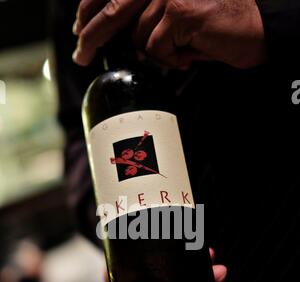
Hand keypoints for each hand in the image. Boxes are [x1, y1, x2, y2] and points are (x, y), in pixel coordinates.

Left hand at [72, 0, 265, 68]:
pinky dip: (172, 59)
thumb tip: (126, 37)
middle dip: (92, 36)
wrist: (256, 29)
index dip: (92, 10)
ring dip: (159, 53)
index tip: (81, 28)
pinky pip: (158, 48)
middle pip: (113, 11)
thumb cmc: (219, 26)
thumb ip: (151, 20)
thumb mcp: (178, 19)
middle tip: (81, 55)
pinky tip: (190, 55)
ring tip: (183, 52)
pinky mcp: (180, 10)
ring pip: (141, 38)